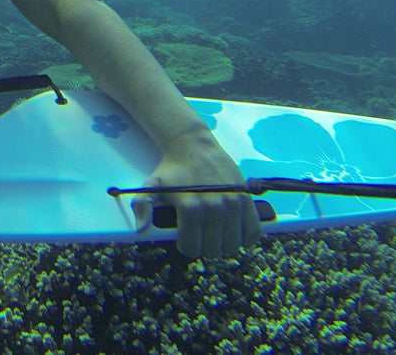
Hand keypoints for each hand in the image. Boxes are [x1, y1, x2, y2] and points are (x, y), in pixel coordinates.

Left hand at [132, 129, 264, 258]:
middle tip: (200, 233)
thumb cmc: (172, 170)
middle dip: (204, 246)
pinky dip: (246, 237)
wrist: (194, 145)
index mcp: (190, 208)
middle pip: (213, 250)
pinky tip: (235, 230)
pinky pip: (253, 232)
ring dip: (224, 244)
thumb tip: (141, 229)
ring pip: (232, 244)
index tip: (185, 236)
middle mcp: (214, 208)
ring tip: (215, 232)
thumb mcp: (152, 186)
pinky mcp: (246, 199)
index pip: (191, 248)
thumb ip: (143, 207)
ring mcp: (232, 203)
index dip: (186, 246)